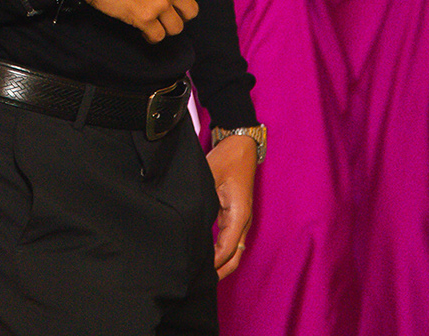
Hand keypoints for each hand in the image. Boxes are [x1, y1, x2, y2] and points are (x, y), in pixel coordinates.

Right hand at [70, 0, 203, 42]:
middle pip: (192, 10)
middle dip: (182, 15)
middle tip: (170, 15)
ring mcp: (159, 3)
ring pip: (177, 27)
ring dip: (167, 28)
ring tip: (157, 25)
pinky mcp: (145, 19)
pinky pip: (158, 36)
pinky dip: (152, 36)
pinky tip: (145, 32)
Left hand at [206, 133, 257, 277]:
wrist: (241, 146)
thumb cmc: (226, 158)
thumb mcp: (209, 177)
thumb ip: (199, 199)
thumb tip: (185, 218)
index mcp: (239, 214)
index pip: (227, 248)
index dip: (214, 262)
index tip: (198, 272)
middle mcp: (243, 220)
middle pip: (234, 256)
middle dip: (219, 271)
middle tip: (198, 282)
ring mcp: (241, 219)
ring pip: (234, 251)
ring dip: (221, 264)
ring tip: (201, 274)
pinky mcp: (236, 215)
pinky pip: (231, 240)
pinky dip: (222, 252)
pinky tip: (207, 257)